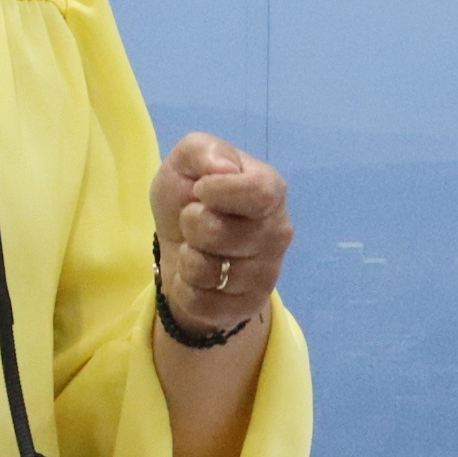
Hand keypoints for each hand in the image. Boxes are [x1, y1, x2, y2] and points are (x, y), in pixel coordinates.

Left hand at [153, 132, 291, 333]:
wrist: (180, 243)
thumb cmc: (189, 195)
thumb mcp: (187, 160)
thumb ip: (203, 150)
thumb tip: (223, 168)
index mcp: (271, 190)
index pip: (258, 192)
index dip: (220, 190)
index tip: (200, 189)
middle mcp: (278, 233)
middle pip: (218, 233)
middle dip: (190, 224)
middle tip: (194, 220)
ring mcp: (266, 274)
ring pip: (207, 271)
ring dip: (187, 258)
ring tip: (196, 248)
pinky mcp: (247, 306)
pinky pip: (201, 302)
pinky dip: (186, 289)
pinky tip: (197, 277)